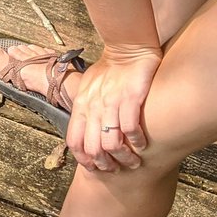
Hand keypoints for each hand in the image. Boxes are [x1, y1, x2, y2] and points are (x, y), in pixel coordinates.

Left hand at [65, 46, 161, 171]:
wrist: (126, 48)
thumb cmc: (108, 69)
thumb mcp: (88, 87)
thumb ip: (85, 107)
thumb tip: (84, 127)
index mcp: (81, 105)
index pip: (74, 141)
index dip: (84, 159)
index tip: (95, 167)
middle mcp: (92, 106)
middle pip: (92, 147)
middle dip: (105, 164)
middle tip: (117, 168)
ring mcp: (110, 103)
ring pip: (111, 142)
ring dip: (124, 157)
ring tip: (133, 161)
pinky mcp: (130, 98)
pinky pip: (130, 128)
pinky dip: (136, 141)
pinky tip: (142, 144)